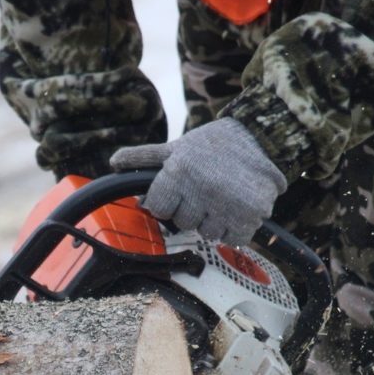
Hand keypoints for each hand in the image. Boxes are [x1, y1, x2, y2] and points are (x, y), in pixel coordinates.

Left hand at [110, 118, 286, 246]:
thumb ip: (144, 158)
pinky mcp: (250, 215)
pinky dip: (236, 228)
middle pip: (182, 223)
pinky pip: (233, 238)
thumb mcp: (176, 147)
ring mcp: (225, 204)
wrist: (260, 135)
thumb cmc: (212, 144)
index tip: (180, 190)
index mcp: (177, 171)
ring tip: (222, 197)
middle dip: (191, 210)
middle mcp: (199, 189)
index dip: (167, 201)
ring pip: (206, 233)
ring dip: (214, 221)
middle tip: (205, 190)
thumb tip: (113, 163)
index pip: (156, 208)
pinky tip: (237, 207)